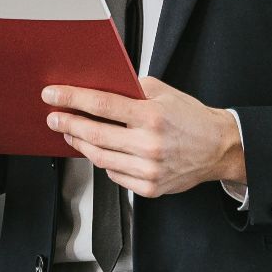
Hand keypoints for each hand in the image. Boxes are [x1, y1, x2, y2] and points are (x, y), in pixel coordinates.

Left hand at [44, 77, 243, 197]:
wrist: (219, 148)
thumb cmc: (191, 119)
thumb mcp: (164, 92)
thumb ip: (131, 88)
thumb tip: (99, 84)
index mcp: (152, 117)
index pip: (101, 105)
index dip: (72, 98)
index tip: (52, 95)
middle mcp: (149, 145)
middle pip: (94, 134)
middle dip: (67, 123)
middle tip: (53, 116)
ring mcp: (148, 170)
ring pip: (99, 158)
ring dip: (79, 143)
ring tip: (70, 132)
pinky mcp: (149, 188)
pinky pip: (114, 175)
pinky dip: (102, 162)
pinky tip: (99, 151)